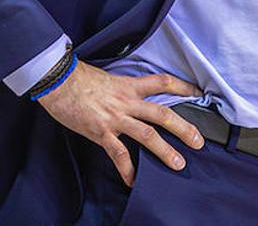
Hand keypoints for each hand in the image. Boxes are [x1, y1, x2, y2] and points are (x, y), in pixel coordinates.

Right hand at [38, 60, 204, 186]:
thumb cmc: (79, 78)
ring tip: (178, 163)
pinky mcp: (101, 132)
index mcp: (129, 85)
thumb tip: (131, 98)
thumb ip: (122, 89)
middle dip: (183, 128)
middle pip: (162, 113)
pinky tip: (133, 180)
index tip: (197, 94)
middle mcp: (126, 101)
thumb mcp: (108, 78)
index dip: (182, 88)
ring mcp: (115, 118)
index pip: (162, 83)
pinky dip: (127, 169)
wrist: (59, 80)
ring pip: (147, 135)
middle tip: (198, 140)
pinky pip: (118, 154)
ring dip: (164, 151)